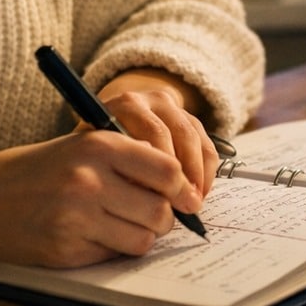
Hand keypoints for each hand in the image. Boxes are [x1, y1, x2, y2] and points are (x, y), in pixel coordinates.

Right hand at [0, 131, 203, 268]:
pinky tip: (95, 236)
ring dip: (142, 236)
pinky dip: (114, 250)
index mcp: (97, 145)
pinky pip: (114, 255)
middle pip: (160, 209)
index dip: (183, 187)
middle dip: (165, 217)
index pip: (166, 168)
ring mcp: (76, 217)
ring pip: (143, 237)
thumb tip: (181, 186)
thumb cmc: (32, 170)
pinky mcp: (66, 250)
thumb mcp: (77, 146)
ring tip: (123, 225)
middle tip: (156, 215)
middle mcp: (89, 179)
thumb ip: (126, 160)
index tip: (188, 197)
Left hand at [95, 68, 219, 201]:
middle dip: (184, 174)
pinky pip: (206, 144)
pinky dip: (206, 171)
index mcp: (126, 106)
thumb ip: (117, 168)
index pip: (154, 133)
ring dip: (198, 175)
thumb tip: (143, 194)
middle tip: (185, 205)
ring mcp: (173, 108)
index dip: (163, 167)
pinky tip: (200, 191)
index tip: (163, 199)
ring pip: (195, 140)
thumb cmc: (98, 152)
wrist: (105, 127)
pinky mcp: (189, 119)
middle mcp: (152, 100)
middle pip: (179, 134)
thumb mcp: (98, 157)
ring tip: (193, 202)